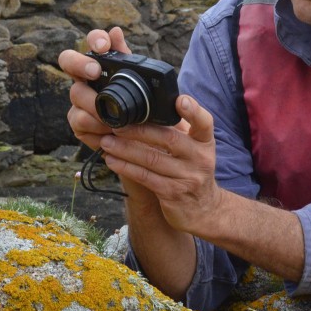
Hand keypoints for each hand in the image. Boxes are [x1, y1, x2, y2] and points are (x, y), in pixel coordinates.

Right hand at [58, 27, 130, 151]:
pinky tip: (109, 131)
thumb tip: (115, 31)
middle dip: (79, 63)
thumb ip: (126, 57)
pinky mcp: (77, 123)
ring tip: (114, 115)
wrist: (143, 137)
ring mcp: (78, 100)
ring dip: (95, 105)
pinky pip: (80, 121)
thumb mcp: (139, 82)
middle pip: (68, 60)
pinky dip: (97, 127)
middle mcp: (84, 78)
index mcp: (102, 63)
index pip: (92, 41)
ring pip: (76, 95)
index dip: (95, 39)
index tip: (103, 46)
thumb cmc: (139, 104)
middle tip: (95, 72)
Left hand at [99, 94, 221, 236]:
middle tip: (116, 124)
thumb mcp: (194, 150)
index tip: (180, 100)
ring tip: (106, 141)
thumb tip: (149, 106)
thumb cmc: (191, 171)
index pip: (204, 123)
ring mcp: (187, 178)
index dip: (193, 111)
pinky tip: (111, 160)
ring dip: (125, 149)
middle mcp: (200, 158)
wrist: (203, 210)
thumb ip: (178, 130)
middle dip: (139, 130)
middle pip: (168, 139)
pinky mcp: (173, 194)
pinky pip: (145, 177)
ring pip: (152, 159)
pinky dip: (126, 168)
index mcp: (205, 142)